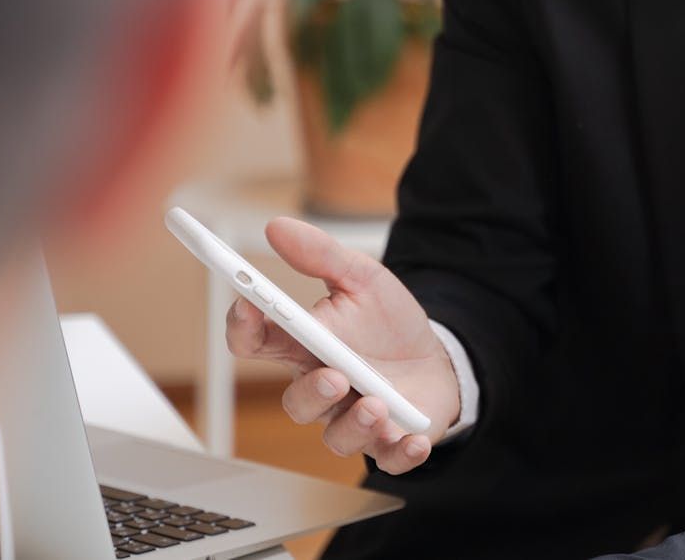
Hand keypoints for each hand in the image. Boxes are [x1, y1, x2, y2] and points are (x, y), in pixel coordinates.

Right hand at [225, 217, 459, 473]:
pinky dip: (399, 452)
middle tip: (334, 375)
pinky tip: (410, 437)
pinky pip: (388, 458)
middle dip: (311, 392)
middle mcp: (323, 388)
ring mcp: (355, 419)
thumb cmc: (391, 324)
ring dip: (355, 424)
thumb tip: (277, 226)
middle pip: (296, 402)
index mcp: (307, 347)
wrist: (440, 359)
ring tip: (376, 404)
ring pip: (337, 437)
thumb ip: (323, 256)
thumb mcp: (364, 279)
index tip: (247, 305)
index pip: (258, 343)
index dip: (244, 327)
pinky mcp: (391, 442)